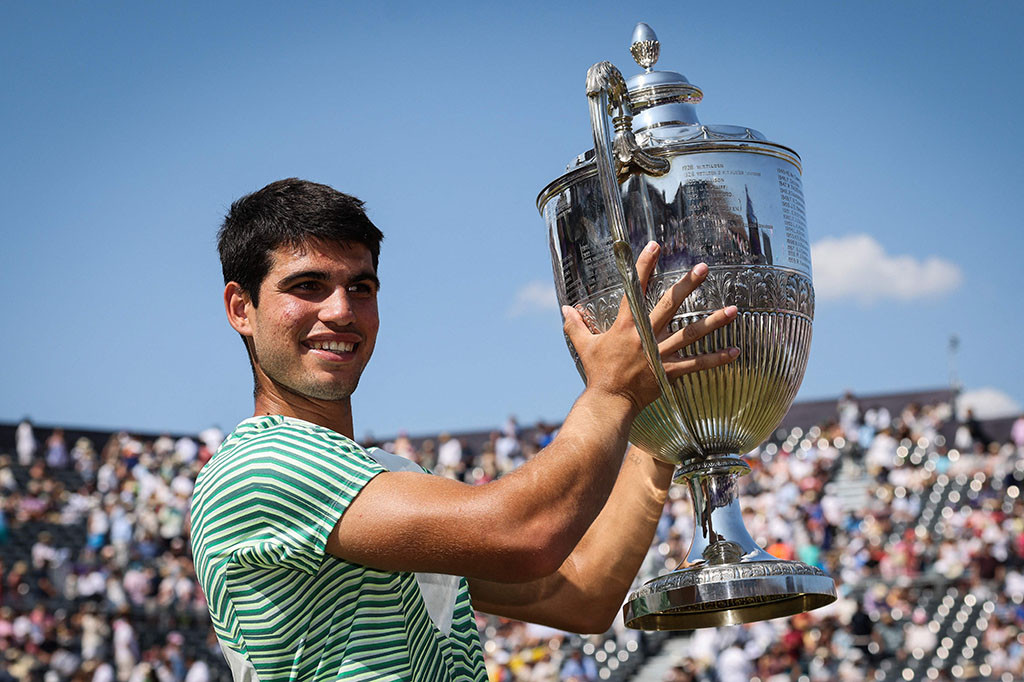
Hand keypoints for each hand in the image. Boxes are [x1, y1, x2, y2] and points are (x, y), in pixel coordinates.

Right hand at [562, 241, 738, 412]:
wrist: (608, 402)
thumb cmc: (597, 373)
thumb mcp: (584, 346)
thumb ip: (575, 326)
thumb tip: (564, 308)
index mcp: (625, 326)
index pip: (634, 290)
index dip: (643, 267)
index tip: (654, 247)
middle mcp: (645, 336)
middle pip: (669, 305)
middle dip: (686, 285)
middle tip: (703, 268)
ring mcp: (659, 354)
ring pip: (690, 334)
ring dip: (713, 322)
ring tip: (734, 309)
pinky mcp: (669, 372)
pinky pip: (696, 364)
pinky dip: (716, 359)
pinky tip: (736, 351)